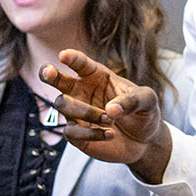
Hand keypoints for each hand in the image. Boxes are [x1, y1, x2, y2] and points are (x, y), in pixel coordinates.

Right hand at [40, 50, 168, 176]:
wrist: (146, 140)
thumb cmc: (143, 112)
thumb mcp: (147, 100)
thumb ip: (132, 100)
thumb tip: (110, 109)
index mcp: (96, 76)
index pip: (80, 63)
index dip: (72, 58)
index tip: (64, 55)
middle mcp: (81, 91)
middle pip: (57, 80)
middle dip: (49, 74)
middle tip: (48, 72)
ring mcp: (76, 113)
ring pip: (63, 105)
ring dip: (86, 111)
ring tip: (110, 119)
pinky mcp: (76, 135)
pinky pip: (71, 132)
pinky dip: (91, 133)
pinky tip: (110, 134)